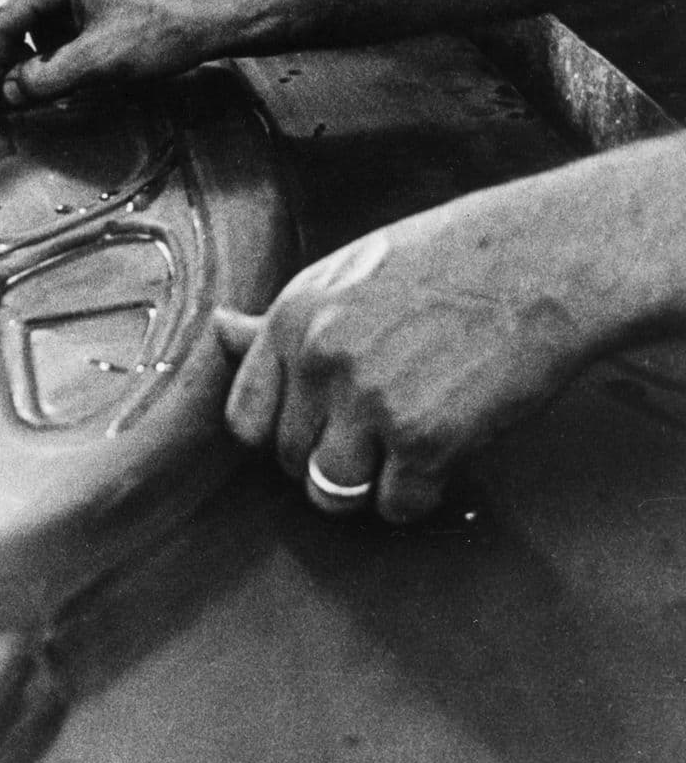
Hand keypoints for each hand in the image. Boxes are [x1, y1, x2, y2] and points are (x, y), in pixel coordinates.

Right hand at [0, 0, 240, 107]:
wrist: (225, 10)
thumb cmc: (171, 28)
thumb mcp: (99, 62)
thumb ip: (44, 79)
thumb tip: (8, 94)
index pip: (3, 14)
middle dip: (7, 44)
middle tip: (14, 85)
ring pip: (32, 0)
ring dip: (32, 39)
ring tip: (54, 72)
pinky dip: (56, 30)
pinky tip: (77, 54)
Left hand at [215, 192, 596, 523]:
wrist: (541, 262)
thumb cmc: (448, 259)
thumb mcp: (344, 273)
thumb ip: (281, 320)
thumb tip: (221, 329)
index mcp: (294, 318)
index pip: (243, 417)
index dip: (276, 432)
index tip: (307, 428)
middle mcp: (321, 362)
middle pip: (289, 458)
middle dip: (323, 458)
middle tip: (367, 439)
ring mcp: (371, 403)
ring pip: (333, 490)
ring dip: (362, 487)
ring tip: (393, 460)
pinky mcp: (427, 440)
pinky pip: (396, 503)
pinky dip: (415, 497)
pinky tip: (436, 462)